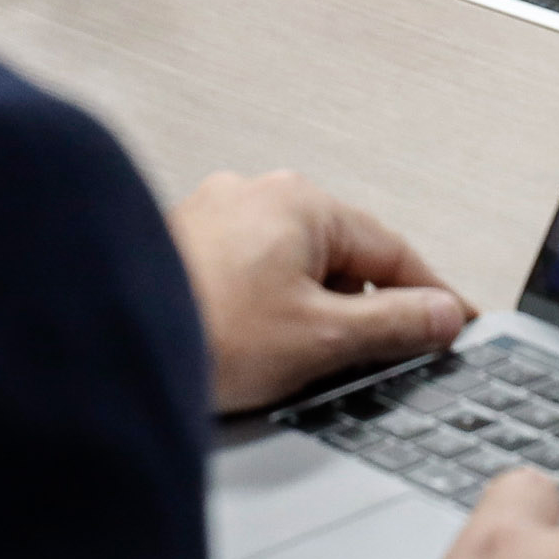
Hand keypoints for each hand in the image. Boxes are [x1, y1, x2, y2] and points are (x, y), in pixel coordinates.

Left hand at [168, 169, 471, 413]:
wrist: (104, 347)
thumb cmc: (203, 332)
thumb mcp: (321, 340)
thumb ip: (392, 325)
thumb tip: (441, 315)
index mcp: (301, 202)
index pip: (393, 250)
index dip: (430, 297)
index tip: (454, 325)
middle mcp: (257, 194)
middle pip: (342, 256)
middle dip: (362, 310)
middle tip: (379, 361)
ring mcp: (215, 216)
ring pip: (293, 269)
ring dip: (311, 313)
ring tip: (301, 365)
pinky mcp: (184, 246)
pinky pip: (250, 277)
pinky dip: (267, 311)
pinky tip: (256, 350)